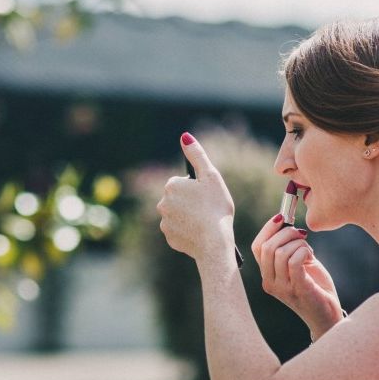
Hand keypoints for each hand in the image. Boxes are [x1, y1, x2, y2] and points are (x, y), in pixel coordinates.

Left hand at [157, 133, 234, 260]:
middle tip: (207, 209)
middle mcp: (163, 202)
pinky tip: (199, 233)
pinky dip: (187, 231)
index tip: (207, 196)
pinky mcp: (169, 237)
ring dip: (188, 216)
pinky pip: (178, 230)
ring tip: (204, 222)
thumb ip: (197, 156)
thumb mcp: (211, 177)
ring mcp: (165, 221)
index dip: (197, 188)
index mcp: (172, 185)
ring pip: (178, 214)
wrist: (214, 242)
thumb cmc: (215, 208)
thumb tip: (185, 136)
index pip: (182, 182)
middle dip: (190, 202)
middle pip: (179, 198)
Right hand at [251, 215, 343, 335]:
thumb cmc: (314, 286)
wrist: (327, 315)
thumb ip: (290, 248)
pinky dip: (303, 252)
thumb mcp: (298, 264)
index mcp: (267, 275)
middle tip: (301, 233)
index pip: (257, 246)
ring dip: (298, 244)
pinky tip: (311, 256)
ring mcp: (282, 288)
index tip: (282, 217)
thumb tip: (286, 223)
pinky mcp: (298, 289)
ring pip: (280, 253)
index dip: (268, 228)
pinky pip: (294, 262)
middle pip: (267, 247)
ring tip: (308, 250)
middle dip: (286, 232)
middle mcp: (269, 282)